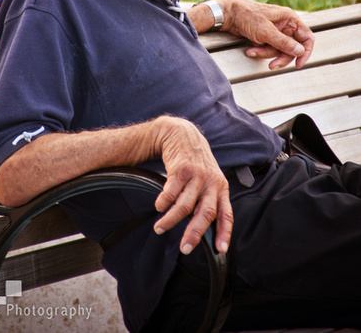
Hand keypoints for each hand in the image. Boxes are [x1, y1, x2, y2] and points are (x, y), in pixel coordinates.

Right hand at [152, 117, 232, 254]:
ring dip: (170, 220)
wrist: (183, 135)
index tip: (220, 250)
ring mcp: (196, 176)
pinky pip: (170, 192)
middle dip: (195, 233)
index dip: (224, 233)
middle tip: (184, 248)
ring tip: (159, 229)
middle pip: (205, 213)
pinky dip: (163, 203)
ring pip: (184, 205)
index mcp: (221, 188)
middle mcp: (211, 183)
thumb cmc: (197, 163)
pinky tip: (159, 207)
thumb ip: (209, 200)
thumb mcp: (210, 179)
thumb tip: (204, 230)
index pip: (226, 214)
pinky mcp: (180, 170)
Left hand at [220, 0, 314, 68]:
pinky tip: (250, 49)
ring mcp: (275, 32)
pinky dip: (260, 51)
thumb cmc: (247, 16)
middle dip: (281, 57)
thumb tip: (300, 51)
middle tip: (272, 66)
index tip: (298, 64)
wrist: (228, 15)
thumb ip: (284, 42)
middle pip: (292, 48)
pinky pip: (268, 49)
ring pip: (279, 50)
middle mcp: (285, 25)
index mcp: (289, 19)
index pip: (307, 37)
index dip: (305, 52)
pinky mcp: (266, 37)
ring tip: (252, 51)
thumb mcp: (266, 32)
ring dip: (265, 54)